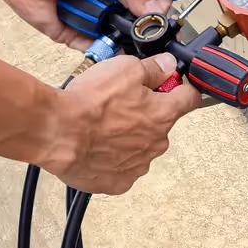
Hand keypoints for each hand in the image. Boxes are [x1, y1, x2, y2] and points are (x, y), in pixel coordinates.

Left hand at [0, 0, 172, 50]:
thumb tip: (155, 7)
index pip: (146, 3)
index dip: (155, 13)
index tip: (164, 21)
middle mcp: (107, 6)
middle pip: (133, 25)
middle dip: (140, 32)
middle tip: (149, 38)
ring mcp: (91, 22)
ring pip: (115, 39)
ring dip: (121, 42)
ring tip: (129, 45)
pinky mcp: (73, 37)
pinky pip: (93, 49)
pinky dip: (102, 52)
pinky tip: (111, 53)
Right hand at [47, 53, 200, 194]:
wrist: (57, 132)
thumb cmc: (90, 103)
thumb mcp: (126, 69)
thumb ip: (153, 68)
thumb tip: (168, 65)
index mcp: (164, 114)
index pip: (190, 99)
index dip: (181, 89)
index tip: (172, 86)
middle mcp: (156, 143)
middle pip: (161, 123)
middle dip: (146, 113)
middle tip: (121, 103)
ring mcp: (138, 165)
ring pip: (141, 146)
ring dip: (128, 136)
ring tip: (103, 125)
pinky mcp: (117, 182)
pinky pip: (122, 168)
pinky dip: (112, 158)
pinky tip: (97, 146)